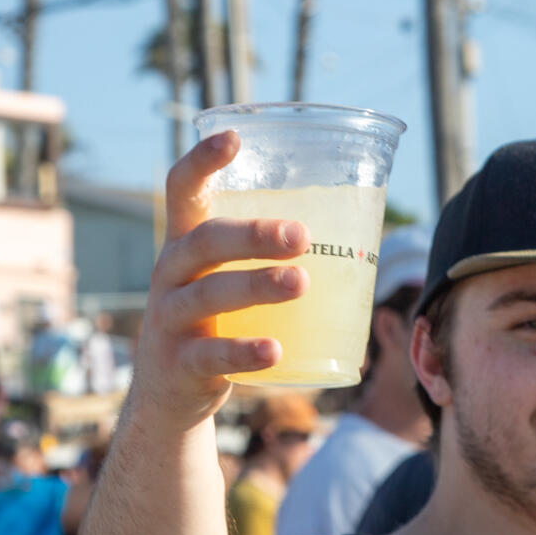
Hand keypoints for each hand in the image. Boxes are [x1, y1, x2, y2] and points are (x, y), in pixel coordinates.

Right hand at [131, 129, 309, 430]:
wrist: (169, 397)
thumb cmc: (216, 323)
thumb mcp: (225, 281)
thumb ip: (270, 256)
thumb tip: (366, 230)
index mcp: (185, 245)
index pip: (181, 191)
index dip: (201, 161)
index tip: (233, 137)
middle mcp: (170, 275)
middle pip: (204, 242)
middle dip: (252, 234)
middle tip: (300, 235)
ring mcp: (169, 321)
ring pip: (210, 296)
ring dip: (257, 286)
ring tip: (300, 281)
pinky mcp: (179, 366)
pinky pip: (212, 356)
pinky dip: (244, 351)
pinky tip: (275, 350)